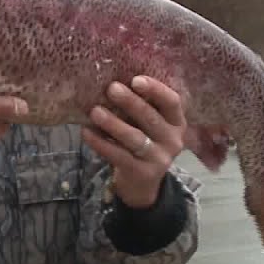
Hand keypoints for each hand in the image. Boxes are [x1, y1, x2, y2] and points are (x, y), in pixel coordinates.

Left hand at [81, 76, 186, 208]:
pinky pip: (119, 155)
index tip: (136, 79)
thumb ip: (140, 106)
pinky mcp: (142, 173)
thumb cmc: (142, 142)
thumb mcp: (148, 125)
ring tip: (95, 111)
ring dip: (114, 123)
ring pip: (135, 138)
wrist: (142, 184)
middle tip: (111, 88)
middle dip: (130, 102)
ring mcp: (159, 159)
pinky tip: (86, 132)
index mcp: (176, 122)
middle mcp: (173, 140)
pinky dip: (101, 143)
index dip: (156, 89)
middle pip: (151, 118)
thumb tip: (112, 81)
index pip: (172, 101)